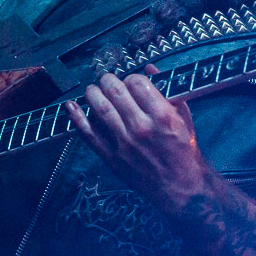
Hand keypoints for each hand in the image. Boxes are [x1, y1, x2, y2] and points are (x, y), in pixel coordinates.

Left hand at [65, 64, 206, 212]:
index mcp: (162, 116)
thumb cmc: (184, 150)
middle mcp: (141, 127)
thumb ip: (169, 92)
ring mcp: (124, 143)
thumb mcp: (184, 118)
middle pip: (115, 91)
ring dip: (92, 94)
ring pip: (100, 109)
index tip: (131, 82)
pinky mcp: (112, 157)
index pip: (137, 83)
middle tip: (106, 80)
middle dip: (108, 80)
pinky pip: (89, 134)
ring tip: (92, 90)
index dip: (132, 77)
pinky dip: (77, 118)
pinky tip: (71, 107)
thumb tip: (150, 68)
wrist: (180, 188)